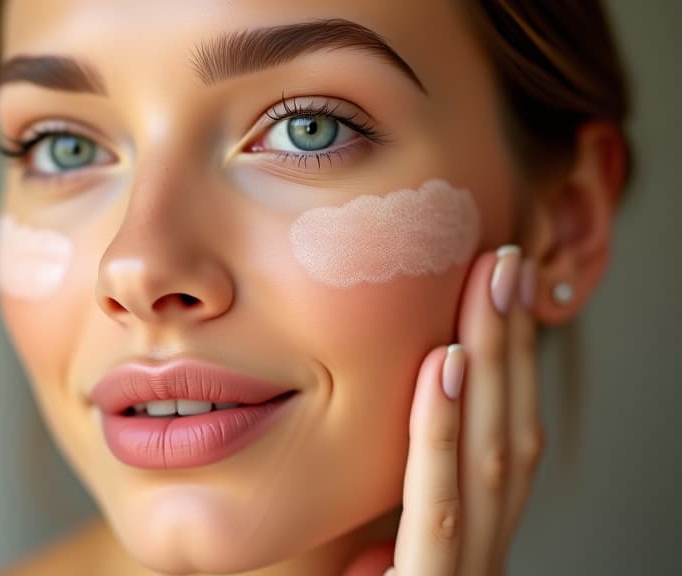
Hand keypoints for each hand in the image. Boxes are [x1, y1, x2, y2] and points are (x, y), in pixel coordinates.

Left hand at [350, 245, 543, 574]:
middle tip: (506, 259)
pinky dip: (442, 429)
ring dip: (492, 360)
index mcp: (475, 541)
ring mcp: (465, 574)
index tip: (501, 292)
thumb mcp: (381, 571)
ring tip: (489, 283)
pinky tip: (446, 363)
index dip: (510, 363)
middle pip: (510, 431)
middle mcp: (485, 554)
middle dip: (511, 341)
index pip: (505, 439)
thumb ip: (394, 536)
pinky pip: (438, 505)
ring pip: (488, 455)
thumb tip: (378, 516)